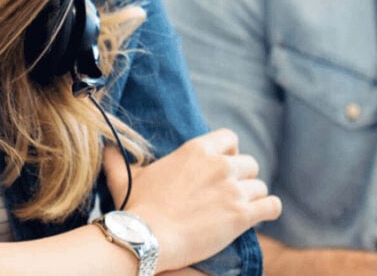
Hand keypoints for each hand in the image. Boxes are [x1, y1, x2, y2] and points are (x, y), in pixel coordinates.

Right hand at [103, 128, 281, 271]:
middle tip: (230, 194)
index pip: (230, 138)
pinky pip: (271, 205)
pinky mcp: (241, 214)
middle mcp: (219, 164)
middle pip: (249, 163)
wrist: (145, 238)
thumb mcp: (128, 179)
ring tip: (241, 209)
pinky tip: (263, 215)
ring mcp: (232, 189)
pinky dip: (269, 210)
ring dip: (253, 198)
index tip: (224, 166)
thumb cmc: (136, 209)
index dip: (231, 152)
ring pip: (260, 186)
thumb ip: (118, 161)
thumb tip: (105, 149)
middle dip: (243, 178)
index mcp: (197, 150)